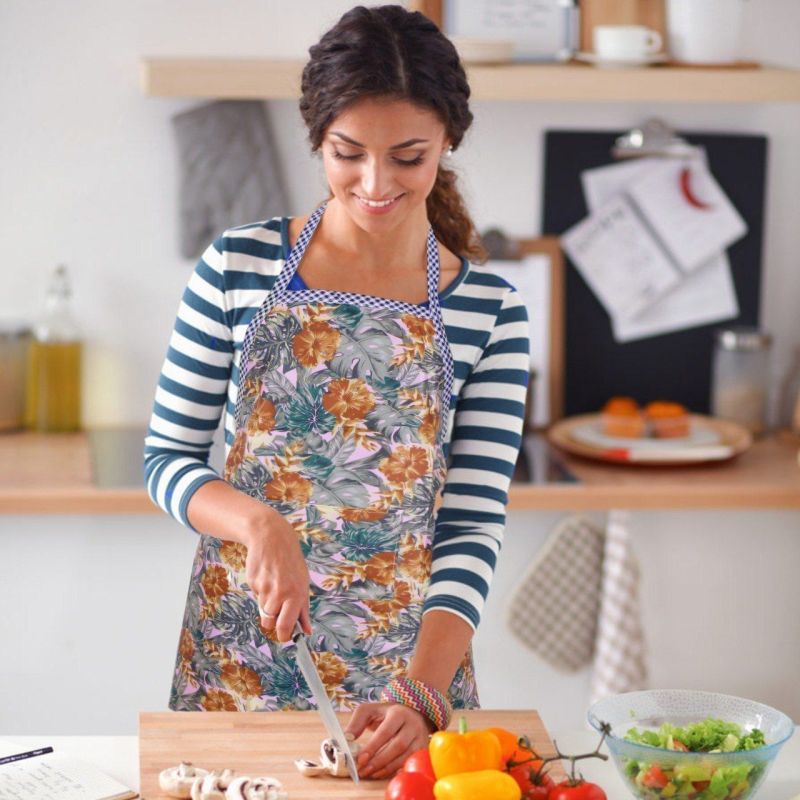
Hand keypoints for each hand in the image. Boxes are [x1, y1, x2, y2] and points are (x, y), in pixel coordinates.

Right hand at [243, 508, 311, 642]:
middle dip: (272, 622)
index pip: (285, 626)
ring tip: (274, 587)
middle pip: (269, 623)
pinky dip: (260, 591)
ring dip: (266, 605)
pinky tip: (266, 577)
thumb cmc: (291, 562)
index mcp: (296, 595)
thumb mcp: (303, 583)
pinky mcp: (253, 583)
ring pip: (262, 610)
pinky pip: (256, 596)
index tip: (285, 636)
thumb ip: (303, 609)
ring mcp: (265, 588)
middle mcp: (280, 593)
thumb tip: (305, 631)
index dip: (283, 636)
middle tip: (277, 610)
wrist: (271, 537)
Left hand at [345, 702, 433, 779]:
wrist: (411, 712)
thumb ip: (357, 722)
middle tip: (364, 770)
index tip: (360, 759)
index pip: (386, 731)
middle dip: (379, 761)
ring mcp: (420, 737)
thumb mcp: (371, 710)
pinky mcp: (423, 749)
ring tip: (371, 773)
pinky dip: (398, 770)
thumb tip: (347, 738)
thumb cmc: (387, 714)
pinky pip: (411, 762)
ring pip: (406, 756)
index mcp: (398, 713)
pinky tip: (385, 773)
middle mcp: (412, 724)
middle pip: (398, 746)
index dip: (373, 747)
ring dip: (387, 768)